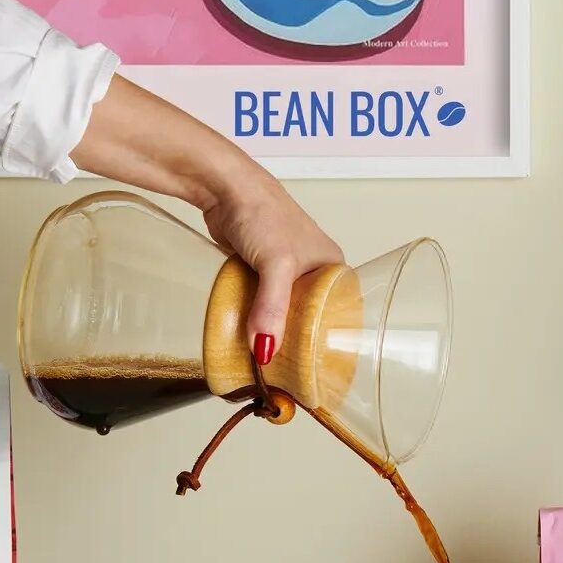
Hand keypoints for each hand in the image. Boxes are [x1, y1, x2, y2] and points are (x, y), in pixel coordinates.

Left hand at [72, 76, 344, 361]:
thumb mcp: (277, 264)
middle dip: (299, 345)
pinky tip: (251, 339)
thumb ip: (272, 308)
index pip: (339, 315)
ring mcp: (284, 274)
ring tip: (270, 364)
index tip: (318, 370)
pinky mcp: (259, 274)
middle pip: (310, 319)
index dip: (330, 343)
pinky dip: (256, 321)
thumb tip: (265, 350)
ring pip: (283, 314)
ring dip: (275, 334)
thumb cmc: (262, 212)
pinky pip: (261, 306)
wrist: (224, 188)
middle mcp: (312, 272)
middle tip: (289, 374)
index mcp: (332, 269)